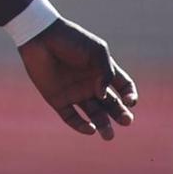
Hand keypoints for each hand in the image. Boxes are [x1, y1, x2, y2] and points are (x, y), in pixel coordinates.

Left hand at [19, 20, 138, 139]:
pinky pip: (72, 118)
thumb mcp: (96, 51)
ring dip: (103, 125)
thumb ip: (106, 72)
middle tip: (126, 121)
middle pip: (111, 105)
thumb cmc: (71, 40)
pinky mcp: (59, 100)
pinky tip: (89, 129)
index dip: (130, 95)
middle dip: (120, 114)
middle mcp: (91, 84)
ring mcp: (75, 93)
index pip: (123, 87)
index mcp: (103, 70)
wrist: (42, 38)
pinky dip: (81, 125)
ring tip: (108, 135)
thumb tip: (103, 95)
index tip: (130, 100)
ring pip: (94, 115)